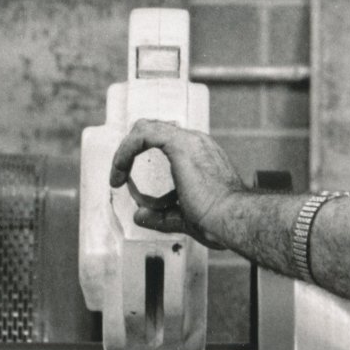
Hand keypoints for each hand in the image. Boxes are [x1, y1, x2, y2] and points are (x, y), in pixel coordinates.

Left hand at [111, 120, 236, 242]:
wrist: (232, 219)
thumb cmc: (219, 221)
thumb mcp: (182, 218)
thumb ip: (160, 216)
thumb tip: (140, 216)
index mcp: (201, 155)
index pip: (167, 140)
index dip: (144, 152)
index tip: (129, 177)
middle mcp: (197, 142)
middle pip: (155, 129)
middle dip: (132, 147)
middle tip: (120, 171)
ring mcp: (190, 140)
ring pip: (146, 128)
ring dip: (126, 149)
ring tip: (117, 172)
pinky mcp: (179, 145)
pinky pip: (143, 135)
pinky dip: (126, 150)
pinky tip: (120, 169)